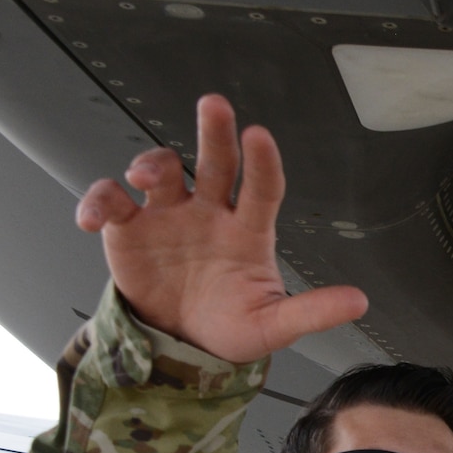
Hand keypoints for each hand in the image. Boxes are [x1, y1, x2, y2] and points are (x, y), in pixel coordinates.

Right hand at [75, 92, 366, 361]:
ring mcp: (168, 215)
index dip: (261, 163)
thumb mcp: (272, 326)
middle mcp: (208, 212)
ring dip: (152, 164)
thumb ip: (312, 312)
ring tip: (147, 178)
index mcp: (247, 231)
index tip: (259, 136)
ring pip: (161, 170)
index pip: (261, 188)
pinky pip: (110, 201)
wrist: (182, 347)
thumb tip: (359, 302)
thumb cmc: (230, 327)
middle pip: (213, 161)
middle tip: (215, 105)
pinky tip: (93, 218)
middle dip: (214, 132)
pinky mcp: (128, 229)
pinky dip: (98, 201)